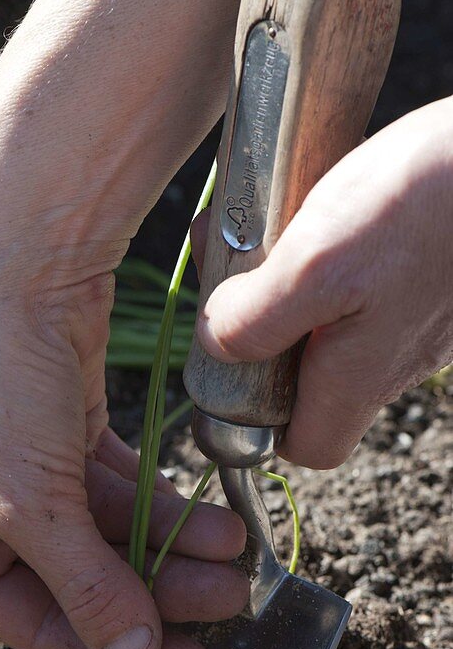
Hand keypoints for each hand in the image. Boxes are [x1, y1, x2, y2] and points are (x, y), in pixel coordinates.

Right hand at [0, 228, 247, 648]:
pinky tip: (212, 522)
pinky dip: (165, 508)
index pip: (35, 626)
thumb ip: (86, 586)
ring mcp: (25, 473)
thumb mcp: (30, 503)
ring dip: (173, 550)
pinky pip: (123, 491)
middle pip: (82, 582)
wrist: (12, 259)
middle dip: (158, 594)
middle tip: (227, 603)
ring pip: (110, 536)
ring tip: (237, 557)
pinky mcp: (66, 434)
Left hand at [192, 97, 452, 468]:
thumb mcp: (316, 263)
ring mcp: (419, 320)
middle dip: (265, 333)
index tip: (233, 368)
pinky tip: (320, 204)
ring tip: (271, 226)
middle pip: (313, 383)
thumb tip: (216, 344)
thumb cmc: (424, 202)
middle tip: (240, 272)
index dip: (262, 424)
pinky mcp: (431, 277)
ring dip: (293, 286)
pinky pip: (367, 286)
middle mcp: (395, 360)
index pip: (308, 446)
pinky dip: (332, 255)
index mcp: (361, 376)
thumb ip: (258, 318)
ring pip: (336, 328)